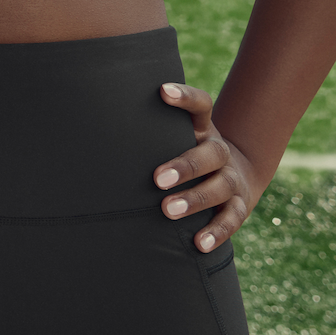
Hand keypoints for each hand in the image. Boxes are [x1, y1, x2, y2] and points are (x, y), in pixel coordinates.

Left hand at [154, 81, 263, 252]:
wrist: (238, 172)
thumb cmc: (186, 152)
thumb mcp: (174, 136)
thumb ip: (148, 129)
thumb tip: (96, 123)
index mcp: (202, 129)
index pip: (201, 105)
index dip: (185, 97)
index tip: (162, 90)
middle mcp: (220, 151)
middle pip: (210, 153)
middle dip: (185, 166)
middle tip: (157, 179)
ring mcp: (232, 178)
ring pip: (220, 187)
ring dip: (195, 199)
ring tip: (167, 210)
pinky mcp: (239, 205)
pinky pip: (231, 219)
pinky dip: (216, 232)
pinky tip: (198, 244)